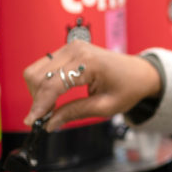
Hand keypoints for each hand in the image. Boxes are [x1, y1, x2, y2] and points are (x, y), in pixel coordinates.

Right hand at [23, 41, 161, 131]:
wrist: (139, 73)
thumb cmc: (127, 89)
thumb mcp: (105, 107)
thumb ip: (75, 113)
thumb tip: (48, 124)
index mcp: (88, 62)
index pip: (52, 84)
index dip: (39, 105)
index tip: (32, 122)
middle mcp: (75, 50)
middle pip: (37, 76)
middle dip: (37, 100)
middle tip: (47, 118)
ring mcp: (70, 47)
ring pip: (36, 71)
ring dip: (38, 92)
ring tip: (52, 108)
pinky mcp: (67, 50)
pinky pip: (43, 67)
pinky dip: (43, 84)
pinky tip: (54, 97)